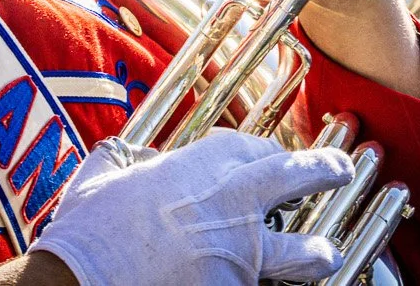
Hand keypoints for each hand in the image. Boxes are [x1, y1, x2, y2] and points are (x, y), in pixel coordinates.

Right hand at [32, 131, 352, 285]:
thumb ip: (120, 161)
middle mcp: (234, 203)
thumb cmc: (84, 233)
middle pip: (298, 174)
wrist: (78, 283)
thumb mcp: (97, 178)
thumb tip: (124, 157)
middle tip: (341, 169)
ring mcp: (243, 254)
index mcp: (202, 167)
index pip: (252, 147)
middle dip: (326, 169)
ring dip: (318, 252)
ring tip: (328, 254)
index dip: (262, 153)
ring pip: (303, 250)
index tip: (266, 159)